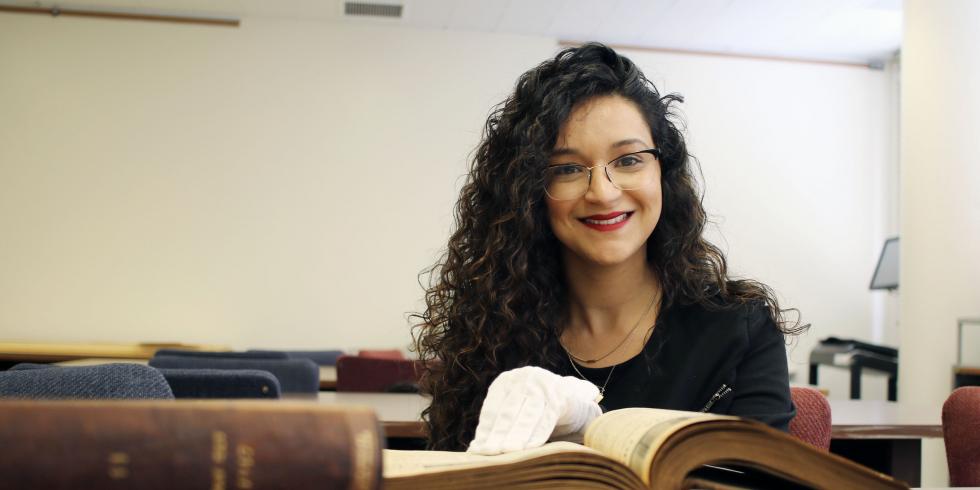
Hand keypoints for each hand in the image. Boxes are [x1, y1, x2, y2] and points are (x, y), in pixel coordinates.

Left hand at [467, 366, 601, 454]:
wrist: (569, 396)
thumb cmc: (533, 407)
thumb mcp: (514, 408)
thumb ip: (498, 423)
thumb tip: (474, 449)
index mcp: (505, 381)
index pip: (492, 408)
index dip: (485, 430)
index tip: (476, 450)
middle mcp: (523, 379)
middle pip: (508, 412)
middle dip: (497, 435)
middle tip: (488, 454)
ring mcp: (542, 385)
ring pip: (527, 416)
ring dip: (516, 437)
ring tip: (506, 454)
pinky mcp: (560, 396)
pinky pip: (546, 419)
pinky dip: (537, 435)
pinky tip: (529, 449)